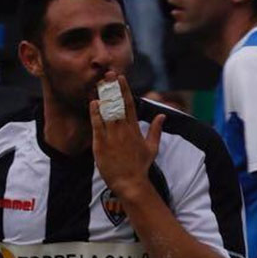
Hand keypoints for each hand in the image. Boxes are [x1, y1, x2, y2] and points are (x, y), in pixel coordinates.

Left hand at [89, 72, 164, 200]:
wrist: (131, 183)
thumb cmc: (140, 166)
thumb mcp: (152, 147)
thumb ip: (156, 130)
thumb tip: (162, 115)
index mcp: (134, 128)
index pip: (129, 104)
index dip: (124, 89)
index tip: (120, 78)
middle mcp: (124, 130)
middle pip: (117, 104)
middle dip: (113, 88)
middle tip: (108, 74)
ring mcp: (112, 137)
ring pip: (107, 112)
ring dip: (103, 97)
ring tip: (99, 85)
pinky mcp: (101, 145)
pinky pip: (97, 126)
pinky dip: (95, 114)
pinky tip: (93, 103)